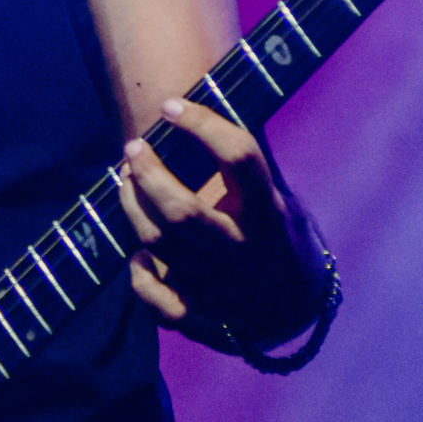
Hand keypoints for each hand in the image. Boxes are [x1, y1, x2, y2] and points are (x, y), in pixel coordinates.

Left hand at [120, 97, 327, 347]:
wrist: (297, 307)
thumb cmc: (277, 234)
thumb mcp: (279, 197)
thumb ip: (246, 167)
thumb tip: (201, 107)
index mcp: (269, 212)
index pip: (239, 157)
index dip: (202, 125)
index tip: (171, 106)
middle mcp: (242, 249)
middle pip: (182, 210)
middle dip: (149, 173)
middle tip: (133, 147)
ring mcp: (218, 286)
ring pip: (158, 244)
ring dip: (132, 206)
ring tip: (126, 179)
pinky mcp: (200, 316)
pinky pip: (156, 300)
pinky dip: (140, 276)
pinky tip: (139, 255)